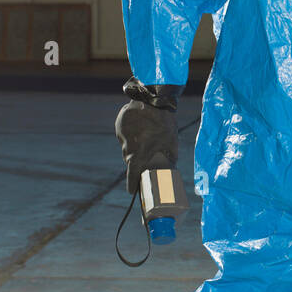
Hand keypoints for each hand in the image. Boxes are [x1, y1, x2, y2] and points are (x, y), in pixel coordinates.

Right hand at [114, 78, 180, 195]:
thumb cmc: (165, 124)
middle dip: (136, 160)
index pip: (132, 175)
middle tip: (146, 154)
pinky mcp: (119, 125)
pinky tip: (140, 127)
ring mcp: (122, 136)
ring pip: (127, 146)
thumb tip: (172, 171)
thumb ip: (169, 159)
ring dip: (134, 144)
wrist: (154, 100)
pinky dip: (130, 133)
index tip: (132, 191)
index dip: (132, 184)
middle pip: (130, 160)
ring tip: (145, 136)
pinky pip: (124, 134)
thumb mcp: (171, 144)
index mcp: (139, 155)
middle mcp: (128, 147)